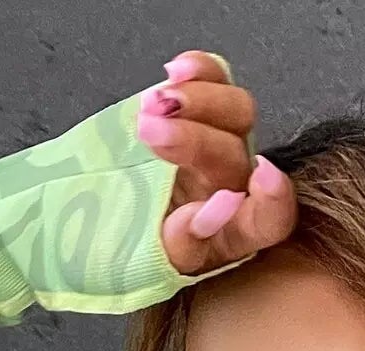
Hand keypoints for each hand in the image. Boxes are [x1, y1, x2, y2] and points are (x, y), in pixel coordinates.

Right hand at [137, 49, 297, 276]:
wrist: (90, 223)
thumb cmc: (125, 251)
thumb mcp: (145, 264)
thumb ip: (175, 246)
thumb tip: (197, 219)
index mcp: (231, 237)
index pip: (270, 221)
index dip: (273, 200)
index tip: (261, 176)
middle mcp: (232, 190)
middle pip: (236, 156)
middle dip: (195, 140)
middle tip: (150, 133)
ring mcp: (217, 148)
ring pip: (234, 112)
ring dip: (195, 101)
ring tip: (150, 105)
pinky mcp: (197, 114)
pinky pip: (213, 82)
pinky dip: (197, 72)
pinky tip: (172, 72)